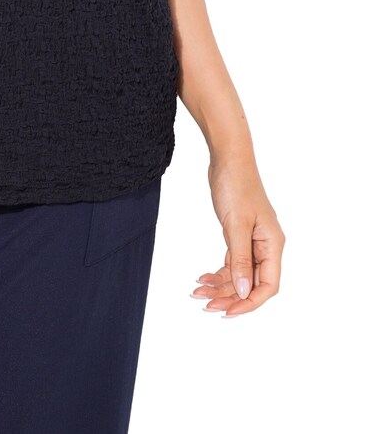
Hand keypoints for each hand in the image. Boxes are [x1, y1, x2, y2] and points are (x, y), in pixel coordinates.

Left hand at [190, 152, 283, 317]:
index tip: (228, 312)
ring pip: (240, 274)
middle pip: (252, 283)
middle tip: (206, 305)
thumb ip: (241, 259)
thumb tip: (244, 292)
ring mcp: (253, 240)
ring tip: (198, 293)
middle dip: (231, 296)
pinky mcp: (240, 234)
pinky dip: (219, 271)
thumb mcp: (236, 225)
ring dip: (221, 285)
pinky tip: (203, 277)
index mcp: (273, 244)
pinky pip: (233, 261)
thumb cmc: (236, 186)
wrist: (228, 158)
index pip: (268, 285)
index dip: (250, 302)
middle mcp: (266, 245)